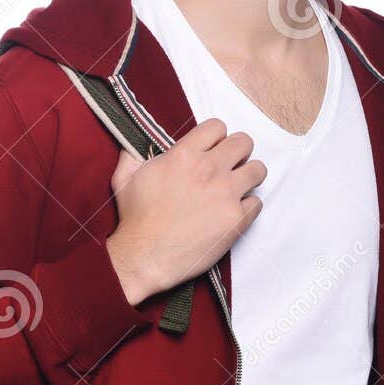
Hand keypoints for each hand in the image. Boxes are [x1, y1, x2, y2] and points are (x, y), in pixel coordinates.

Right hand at [104, 118, 265, 305]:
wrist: (144, 257)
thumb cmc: (134, 220)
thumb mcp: (124, 178)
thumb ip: (131, 155)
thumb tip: (132, 144)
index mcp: (184, 155)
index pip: (217, 127)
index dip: (216, 137)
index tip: (213, 149)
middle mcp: (208, 170)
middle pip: (243, 143)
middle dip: (238, 152)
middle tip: (230, 165)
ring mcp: (226, 194)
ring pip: (258, 170)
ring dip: (249, 176)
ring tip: (238, 187)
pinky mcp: (236, 220)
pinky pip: (257, 203)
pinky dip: (248, 207)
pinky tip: (233, 212)